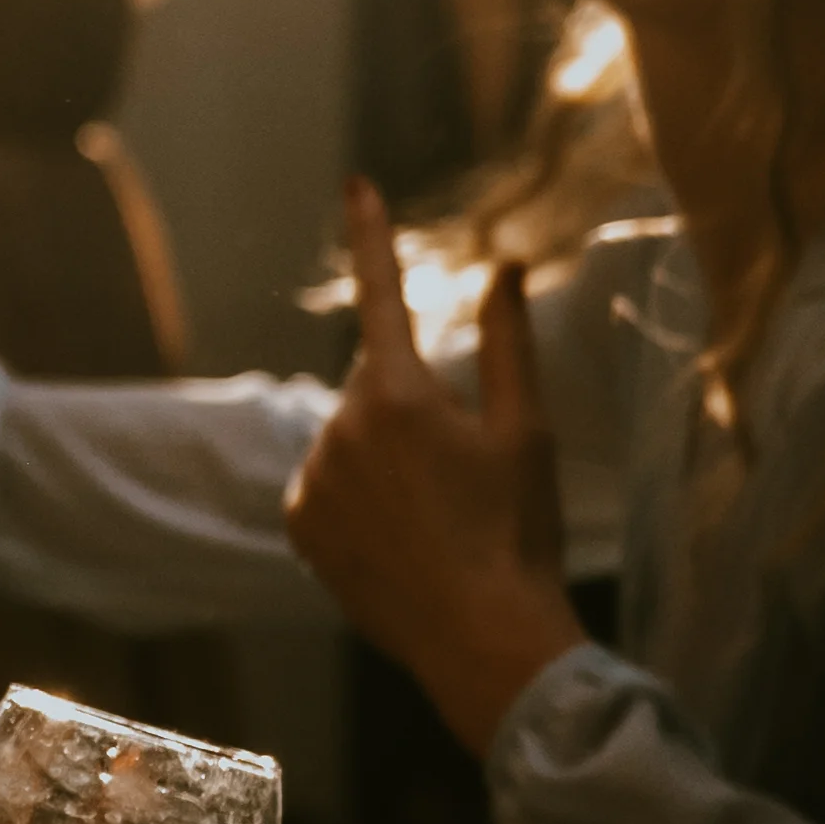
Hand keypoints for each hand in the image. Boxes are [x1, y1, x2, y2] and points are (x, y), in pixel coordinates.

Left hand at [285, 187, 583, 751]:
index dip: (371, 235)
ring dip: (385, 460)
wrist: (482, 638)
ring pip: (351, 439)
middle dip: (413, 410)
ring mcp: (313, 477)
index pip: (383, 293)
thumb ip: (507, 343)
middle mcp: (340, 425)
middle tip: (463, 476)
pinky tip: (401, 539)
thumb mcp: (525, 432)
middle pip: (378, 387)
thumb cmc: (517, 531)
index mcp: (399, 392)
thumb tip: (504, 267)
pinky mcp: (299, 523)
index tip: (355, 185)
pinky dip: (358, 499)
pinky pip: (328, 487)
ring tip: (436, 519)